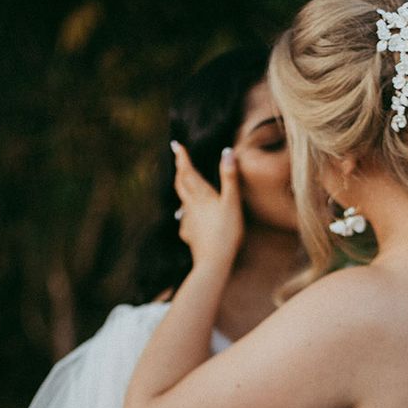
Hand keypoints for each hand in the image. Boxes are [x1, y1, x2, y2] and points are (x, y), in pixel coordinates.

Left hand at [172, 141, 243, 269]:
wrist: (213, 261)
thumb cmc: (226, 231)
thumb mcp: (232, 202)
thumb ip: (229, 177)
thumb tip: (227, 152)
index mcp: (201, 195)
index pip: (188, 172)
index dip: (182, 158)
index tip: (176, 145)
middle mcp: (191, 205)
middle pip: (181, 184)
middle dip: (179, 170)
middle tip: (178, 159)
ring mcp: (188, 220)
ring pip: (182, 200)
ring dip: (181, 188)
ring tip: (182, 183)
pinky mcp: (190, 233)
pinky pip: (185, 218)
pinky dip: (185, 210)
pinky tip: (187, 216)